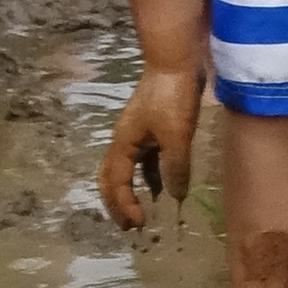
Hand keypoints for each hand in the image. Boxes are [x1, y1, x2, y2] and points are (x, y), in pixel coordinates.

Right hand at [98, 66, 203, 232]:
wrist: (174, 61)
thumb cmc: (172, 98)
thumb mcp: (176, 137)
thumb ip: (175, 168)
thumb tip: (175, 198)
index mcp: (123, 144)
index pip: (115, 183)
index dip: (123, 205)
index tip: (138, 224)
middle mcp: (125, 141)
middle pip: (111, 177)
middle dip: (117, 202)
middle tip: (129, 226)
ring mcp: (137, 133)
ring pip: (128, 169)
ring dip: (133, 190)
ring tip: (144, 212)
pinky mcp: (152, 126)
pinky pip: (145, 159)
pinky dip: (149, 175)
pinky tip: (162, 186)